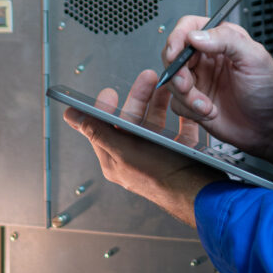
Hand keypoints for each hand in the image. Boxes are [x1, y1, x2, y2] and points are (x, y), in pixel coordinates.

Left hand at [63, 72, 217, 226]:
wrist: (200, 194)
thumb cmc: (162, 178)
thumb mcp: (125, 153)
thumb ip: (99, 133)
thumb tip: (72, 117)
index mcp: (117, 160)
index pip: (104, 128)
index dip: (105, 108)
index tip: (110, 92)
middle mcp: (136, 156)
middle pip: (132, 120)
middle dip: (140, 97)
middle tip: (148, 78)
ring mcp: (158, 153)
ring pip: (156, 121)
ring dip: (160, 101)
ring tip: (166, 86)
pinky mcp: (180, 152)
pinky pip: (179, 129)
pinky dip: (182, 116)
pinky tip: (183, 105)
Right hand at [161, 17, 272, 181]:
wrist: (271, 128)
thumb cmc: (269, 92)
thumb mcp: (255, 58)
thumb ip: (227, 40)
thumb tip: (196, 35)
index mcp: (221, 41)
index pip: (189, 28)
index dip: (177, 37)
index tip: (176, 52)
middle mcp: (207, 59)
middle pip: (174, 55)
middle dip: (177, 71)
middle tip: (186, 83)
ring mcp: (200, 81)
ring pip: (172, 81)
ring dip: (186, 95)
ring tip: (205, 104)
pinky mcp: (194, 103)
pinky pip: (177, 104)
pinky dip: (191, 110)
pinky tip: (210, 112)